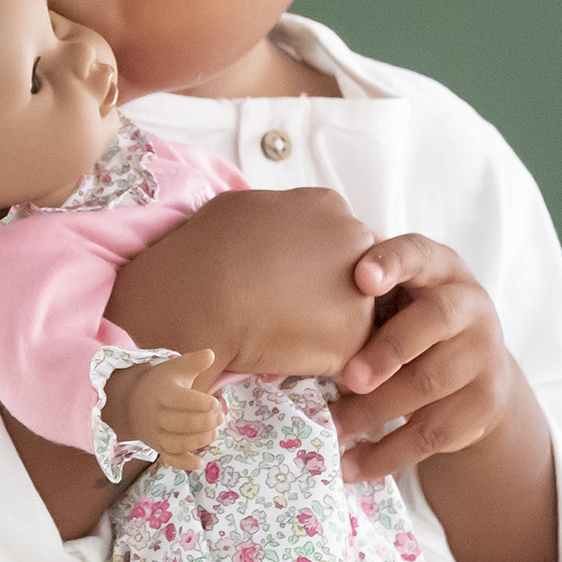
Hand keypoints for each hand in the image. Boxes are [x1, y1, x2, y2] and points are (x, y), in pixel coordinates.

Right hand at [103, 348, 222, 471]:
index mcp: (163, 394)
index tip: (215, 402)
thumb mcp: (176, 368)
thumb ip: (194, 362)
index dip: (198, 403)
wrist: (134, 402)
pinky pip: (169, 459)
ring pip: (176, 443)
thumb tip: (211, 353)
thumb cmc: (163, 383)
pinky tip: (200, 462)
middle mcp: (157, 416)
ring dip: (199, 441)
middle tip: (220, 416)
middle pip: (180, 424)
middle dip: (204, 422)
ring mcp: (156, 434)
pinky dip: (183, 464)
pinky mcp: (158, 447)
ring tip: (214, 432)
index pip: (179, 399)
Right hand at [105, 188, 375, 377]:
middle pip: (356, 273)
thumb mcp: (243, 206)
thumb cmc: (208, 249)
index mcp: (328, 205)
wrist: (200, 299)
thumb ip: (278, 215)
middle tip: (280, 305)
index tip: (280, 277)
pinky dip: (314, 356)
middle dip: (326, 291)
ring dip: (322, 324)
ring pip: (350, 314)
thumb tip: (274, 226)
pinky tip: (282, 347)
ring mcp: (361, 288)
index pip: (338, 239)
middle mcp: (356, 240)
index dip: (309, 264)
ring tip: (277, 326)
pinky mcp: (355, 336)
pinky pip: (340, 351)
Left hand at [330, 234, 515, 482]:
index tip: (361, 276)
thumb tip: (280, 306)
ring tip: (331, 427)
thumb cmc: (411, 324)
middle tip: (347, 377)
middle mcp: (472, 307)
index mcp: (442, 270)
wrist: (480, 373)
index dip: (393, 262)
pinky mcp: (482, 408)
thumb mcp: (398, 297)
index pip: (420, 254)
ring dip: (373, 410)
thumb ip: (360, 294)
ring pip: (427, 385)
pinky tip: (350, 464)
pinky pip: (430, 435)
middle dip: (389, 349)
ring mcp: (483, 358)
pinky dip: (385, 455)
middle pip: (435, 321)